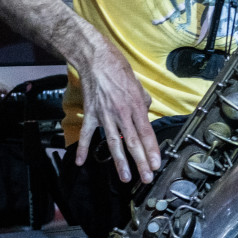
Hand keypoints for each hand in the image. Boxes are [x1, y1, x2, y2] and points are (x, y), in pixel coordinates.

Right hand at [74, 40, 160, 183]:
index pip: (147, 133)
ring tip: (124, 177)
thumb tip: (146, 114)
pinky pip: (88, 134)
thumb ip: (144, 103)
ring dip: (120, 162)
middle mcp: (122, 113)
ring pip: (114, 142)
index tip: (156, 164)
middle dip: (140, 162)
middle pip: (133, 142)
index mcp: (137, 107)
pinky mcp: (91, 114)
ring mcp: (105, 115)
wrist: (97, 60)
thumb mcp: (139, 86)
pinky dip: (84, 148)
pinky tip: (81, 162)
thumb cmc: (119, 71)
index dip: (152, 150)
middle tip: (146, 177)